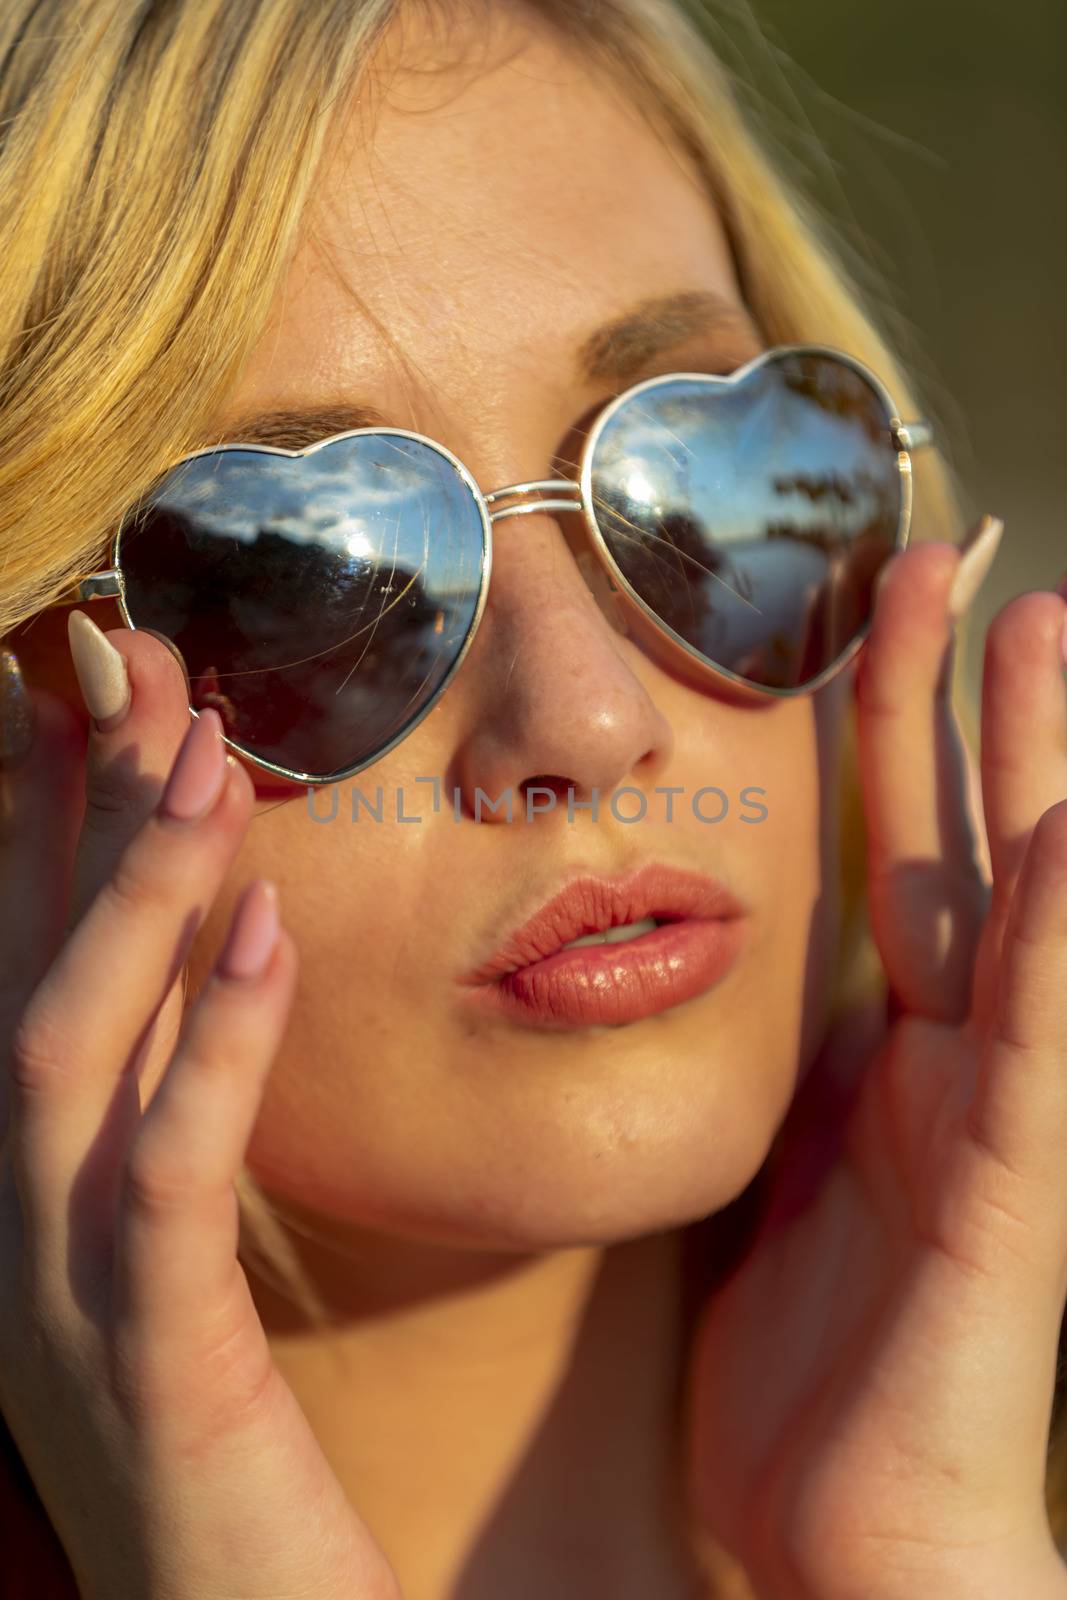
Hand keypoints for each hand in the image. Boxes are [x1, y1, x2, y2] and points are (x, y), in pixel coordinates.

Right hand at [0, 624, 400, 1599]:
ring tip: (208, 765)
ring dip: (130, 897)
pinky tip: (276, 936)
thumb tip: (225, 967)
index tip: (84, 685)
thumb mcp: (175, 1258)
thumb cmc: (216, 1450)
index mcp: (24, 1188)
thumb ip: (176, 1117)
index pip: (18, 963)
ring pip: (63, 1047)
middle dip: (71, 810)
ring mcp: (56, 1289)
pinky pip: (165, 1173)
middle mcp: (8, 1218)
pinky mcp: (143, 1357)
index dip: (39, 817)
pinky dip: (215, 1044)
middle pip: (21, 969)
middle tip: (133, 661)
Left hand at [683, 529, 1066, 1599]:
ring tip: (1042, 633)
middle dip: (966, 702)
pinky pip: (1031, 1046)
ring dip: (1033, 770)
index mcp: (891, 1047)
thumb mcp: (786, 1172)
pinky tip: (1063, 840)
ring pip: (1018, 909)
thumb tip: (767, 975)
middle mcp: (953, 1056)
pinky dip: (1049, 938)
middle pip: (962, 841)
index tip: (871, 607)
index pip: (897, 851)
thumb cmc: (819, 1359)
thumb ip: (796, 1066)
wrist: (850, 1525)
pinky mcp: (1006, 1194)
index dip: (888, 730)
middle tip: (967, 559)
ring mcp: (991, 1116)